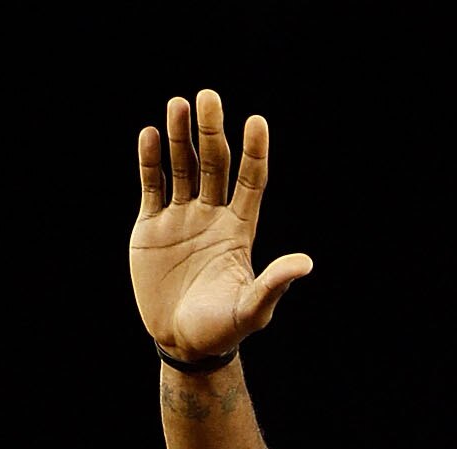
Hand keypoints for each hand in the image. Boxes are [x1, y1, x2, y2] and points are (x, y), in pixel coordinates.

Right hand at [131, 91, 312, 361]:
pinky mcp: (151, 226)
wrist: (183, 344)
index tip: (256, 121)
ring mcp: (181, 217)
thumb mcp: (251, 310)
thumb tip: (306, 263)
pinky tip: (150, 135)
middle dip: (211, 131)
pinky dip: (150, 160)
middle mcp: (212, 215)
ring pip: (182, 166)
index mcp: (238, 230)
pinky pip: (152, 185)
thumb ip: (274, 284)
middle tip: (208, 97)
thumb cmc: (222, 330)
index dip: (253, 152)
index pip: (249, 181)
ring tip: (178, 106)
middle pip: (214, 164)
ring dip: (179, 136)